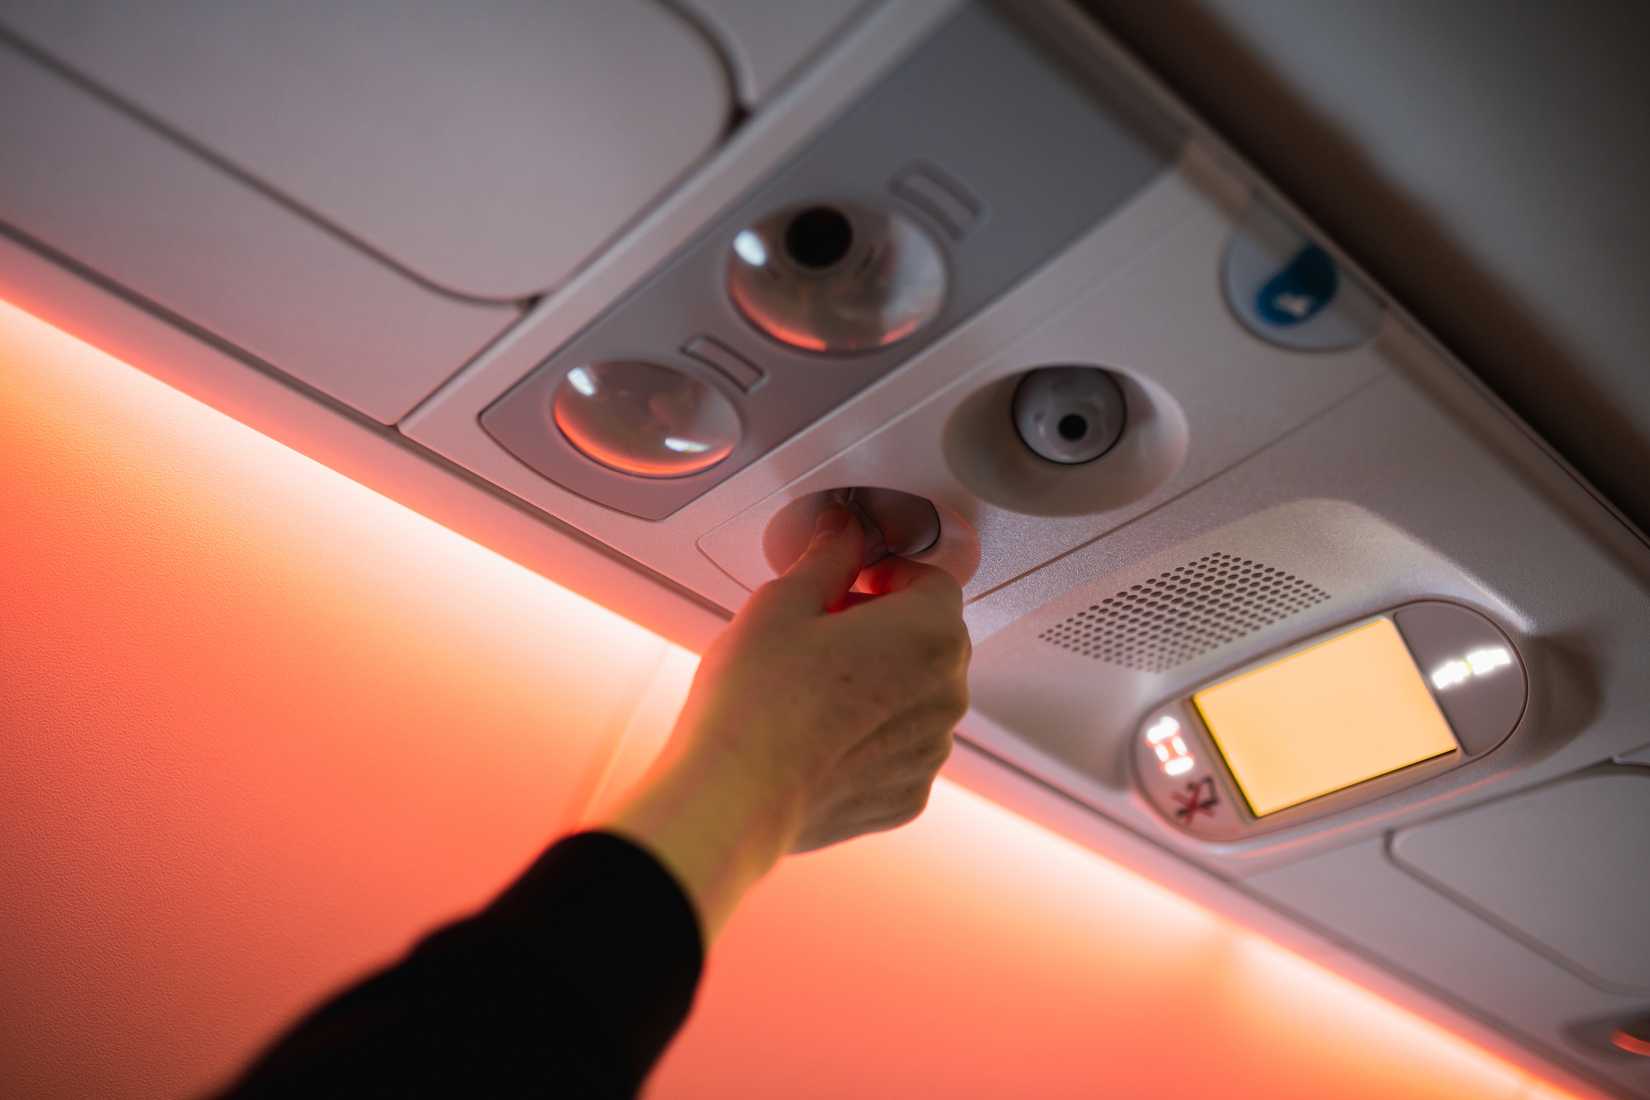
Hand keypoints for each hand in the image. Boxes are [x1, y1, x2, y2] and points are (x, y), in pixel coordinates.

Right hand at [604, 505, 970, 936]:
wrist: (735, 796)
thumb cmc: (758, 702)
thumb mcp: (784, 602)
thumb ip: (828, 556)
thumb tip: (844, 531)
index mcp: (930, 634)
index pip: (932, 581)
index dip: (885, 575)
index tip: (849, 583)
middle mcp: (947, 695)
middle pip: (930, 639)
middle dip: (884, 626)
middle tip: (822, 630)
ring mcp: (930, 752)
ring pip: (917, 697)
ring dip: (881, 681)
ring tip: (814, 686)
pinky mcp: (907, 797)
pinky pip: (901, 749)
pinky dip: (872, 736)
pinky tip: (819, 732)